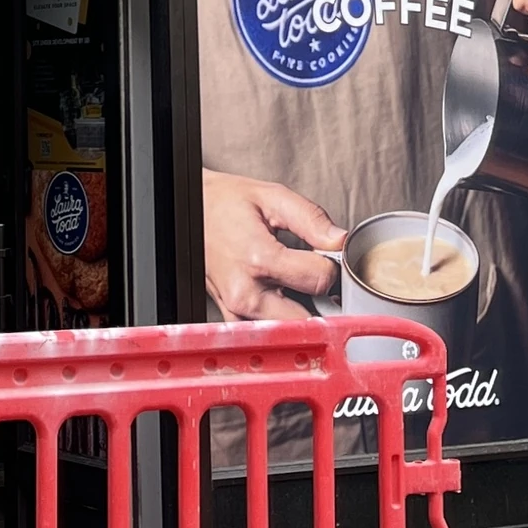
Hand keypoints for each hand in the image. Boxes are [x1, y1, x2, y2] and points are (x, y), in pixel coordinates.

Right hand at [203, 170, 345, 320]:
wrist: (188, 210)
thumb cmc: (223, 203)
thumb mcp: (271, 197)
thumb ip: (311, 218)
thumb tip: (339, 239)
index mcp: (258, 258)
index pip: (319, 280)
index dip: (332, 267)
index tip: (328, 256)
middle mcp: (245, 291)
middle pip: (307, 317)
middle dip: (322, 299)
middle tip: (320, 276)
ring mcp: (236, 308)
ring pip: (288, 329)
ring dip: (304, 313)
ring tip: (301, 285)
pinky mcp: (232, 314)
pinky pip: (268, 330)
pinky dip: (283, 318)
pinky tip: (283, 295)